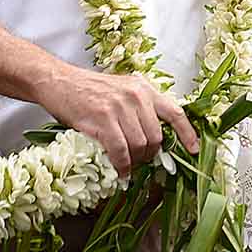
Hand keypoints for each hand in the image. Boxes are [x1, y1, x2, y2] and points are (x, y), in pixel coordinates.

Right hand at [44, 66, 197, 175]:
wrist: (57, 81)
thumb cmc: (86, 89)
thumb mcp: (120, 90)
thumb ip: (139, 108)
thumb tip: (153, 138)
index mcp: (143, 88)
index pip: (175, 112)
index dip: (187, 134)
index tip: (194, 150)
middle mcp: (135, 96)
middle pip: (156, 137)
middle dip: (149, 155)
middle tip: (139, 161)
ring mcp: (119, 107)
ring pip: (140, 146)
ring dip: (134, 162)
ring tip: (126, 164)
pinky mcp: (102, 120)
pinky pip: (120, 151)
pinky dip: (121, 165)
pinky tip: (119, 170)